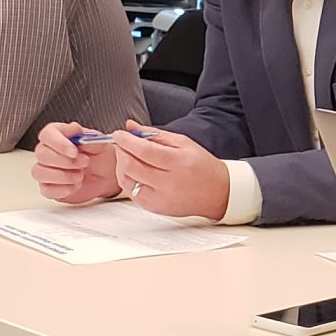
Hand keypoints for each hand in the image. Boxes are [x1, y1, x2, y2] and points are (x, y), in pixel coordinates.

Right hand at [31, 121, 120, 205]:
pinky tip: (76, 185)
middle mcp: (48, 151)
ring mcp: (46, 170)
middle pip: (42, 154)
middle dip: (65, 161)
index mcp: (58, 135)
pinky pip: (46, 190)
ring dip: (63, 176)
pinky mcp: (48, 188)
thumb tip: (76, 131)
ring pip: (39, 172)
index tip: (74, 152)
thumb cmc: (99, 156)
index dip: (59, 143)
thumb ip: (88, 137)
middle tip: (84, 162)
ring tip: (81, 175)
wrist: (106, 175)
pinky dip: (63, 189)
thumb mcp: (100, 144)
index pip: (47, 135)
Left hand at [109, 125, 231, 221]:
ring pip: (127, 181)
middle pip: (131, 166)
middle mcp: (169, 182)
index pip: (144, 150)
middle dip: (121, 152)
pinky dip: (127, 180)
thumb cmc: (202, 166)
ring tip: (127, 157)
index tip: (119, 134)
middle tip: (122, 144)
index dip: (127, 141)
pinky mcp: (155, 208)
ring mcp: (161, 198)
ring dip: (121, 166)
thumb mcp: (183, 143)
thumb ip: (155, 134)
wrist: (216, 192)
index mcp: (179, 162)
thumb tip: (131, 127)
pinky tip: (133, 172)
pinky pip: (131, 193)